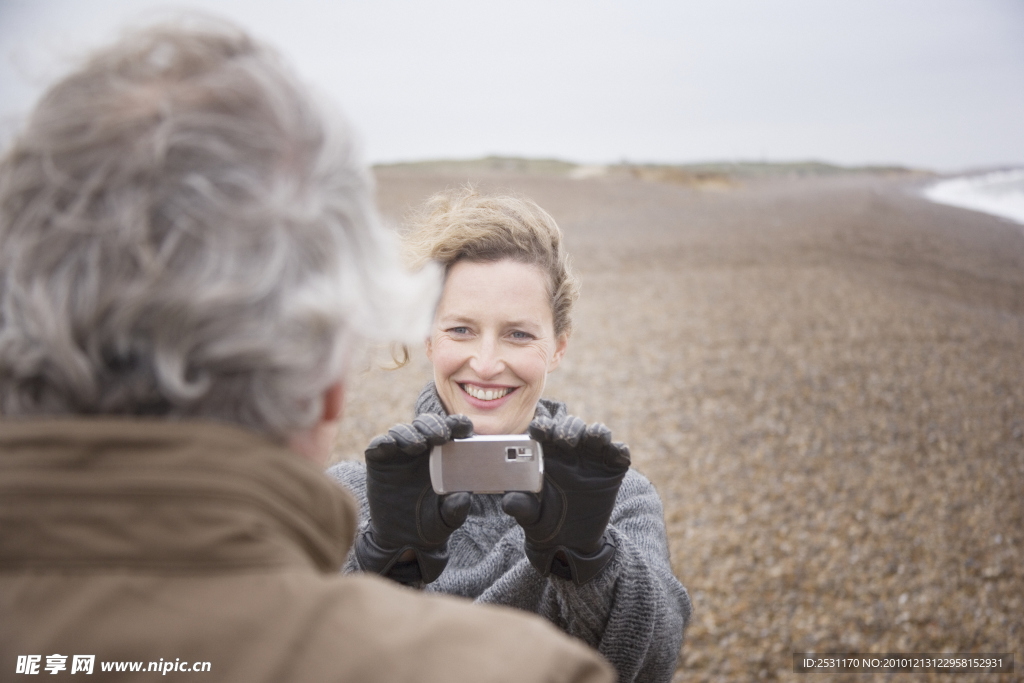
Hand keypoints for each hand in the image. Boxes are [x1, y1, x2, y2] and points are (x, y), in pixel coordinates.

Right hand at [355, 413, 473, 584]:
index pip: (453, 430)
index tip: (463, 429)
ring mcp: (398, 453)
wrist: (402, 539)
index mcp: (444, 455)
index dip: (458, 425)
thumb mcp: (448, 518)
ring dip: (410, 433)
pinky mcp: (378, 461)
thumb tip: (464, 496)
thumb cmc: (431, 522)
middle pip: (426, 424)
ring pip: (402, 430)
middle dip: (433, 425)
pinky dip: (383, 442)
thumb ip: (456, 507)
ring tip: (417, 446)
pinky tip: (389, 445)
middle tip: (440, 436)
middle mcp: (422, 449)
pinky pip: (378, 445)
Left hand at [502, 415, 629, 584]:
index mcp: (546, 453)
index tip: (539, 430)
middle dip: (569, 428)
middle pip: (572, 426)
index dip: (542, 426)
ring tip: (594, 438)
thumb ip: (521, 505)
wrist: (569, 542)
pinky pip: (620, 453)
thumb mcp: (529, 515)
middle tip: (565, 441)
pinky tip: (616, 454)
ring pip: (598, 433)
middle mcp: (570, 451)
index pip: (543, 430)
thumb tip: (509, 502)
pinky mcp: (613, 470)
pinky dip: (620, 450)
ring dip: (597, 431)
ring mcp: (593, 458)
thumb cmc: (543, 521)